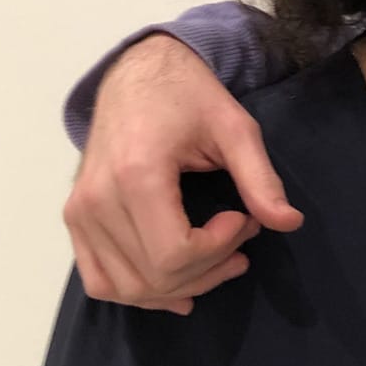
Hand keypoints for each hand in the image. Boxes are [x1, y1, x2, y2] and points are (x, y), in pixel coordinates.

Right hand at [63, 34, 303, 312]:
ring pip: (126, 288)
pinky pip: (100, 280)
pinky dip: (139, 291)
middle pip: (154, 276)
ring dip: (180, 287)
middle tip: (241, 235)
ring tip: (219, 261)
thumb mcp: (235, 128)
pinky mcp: (75, 219)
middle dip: (209, 269)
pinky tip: (178, 286)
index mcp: (135, 175)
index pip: (174, 254)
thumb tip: (290, 223)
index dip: (219, 248)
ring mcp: (80, 213)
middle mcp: (97, 200)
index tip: (243, 218)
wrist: (138, 74)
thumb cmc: (189, 96)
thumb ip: (260, 178)